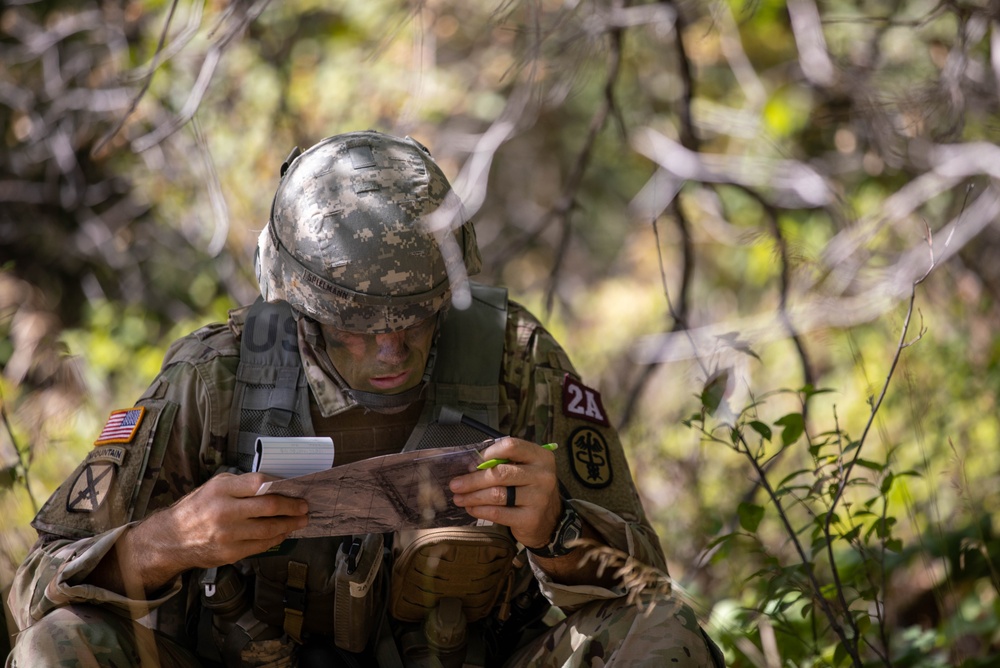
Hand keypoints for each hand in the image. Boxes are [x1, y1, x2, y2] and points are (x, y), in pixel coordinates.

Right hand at [111, 473, 308, 591]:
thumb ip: (242, 486)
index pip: (261, 483)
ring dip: (289, 525)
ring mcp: (227, 534)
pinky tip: (282, 533)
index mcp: (221, 489)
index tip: (296, 488)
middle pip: (270, 507)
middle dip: (293, 507)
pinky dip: (276, 538)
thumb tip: (276, 486)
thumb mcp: (214, 487)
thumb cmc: (197, 508)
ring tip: (300, 521)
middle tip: (304, 506)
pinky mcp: (230, 553)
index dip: (283, 485)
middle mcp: (224, 510)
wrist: (171, 539)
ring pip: (269, 529)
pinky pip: (261, 545)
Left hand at [449, 437, 561, 549]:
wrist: (549, 519)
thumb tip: (471, 463)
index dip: (488, 453)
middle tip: (455, 484)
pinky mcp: (530, 518)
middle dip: (473, 479)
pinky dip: (480, 510)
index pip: (511, 446)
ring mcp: (538, 498)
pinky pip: (498, 513)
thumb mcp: (525, 469)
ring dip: (472, 496)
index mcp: (540, 456)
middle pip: (500, 473)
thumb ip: (504, 462)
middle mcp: (543, 475)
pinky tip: (471, 508)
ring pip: (497, 494)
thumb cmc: (530, 488)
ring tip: (459, 498)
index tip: (472, 463)